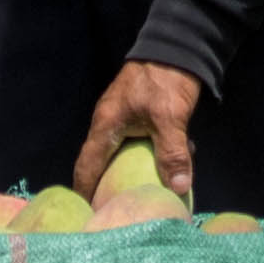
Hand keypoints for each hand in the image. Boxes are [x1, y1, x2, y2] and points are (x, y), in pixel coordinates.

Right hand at [76, 59, 204, 202]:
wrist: (177, 46)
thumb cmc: (165, 80)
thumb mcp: (170, 118)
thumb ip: (173, 152)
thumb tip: (178, 188)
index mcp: (105, 126)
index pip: (86, 167)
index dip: (85, 193)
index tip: (88, 216)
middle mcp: (108, 124)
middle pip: (101, 164)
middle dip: (106, 188)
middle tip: (114, 212)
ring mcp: (124, 118)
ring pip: (121, 154)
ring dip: (130, 173)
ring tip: (140, 198)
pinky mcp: (140, 115)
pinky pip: (138, 144)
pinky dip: (148, 158)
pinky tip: (168, 169)